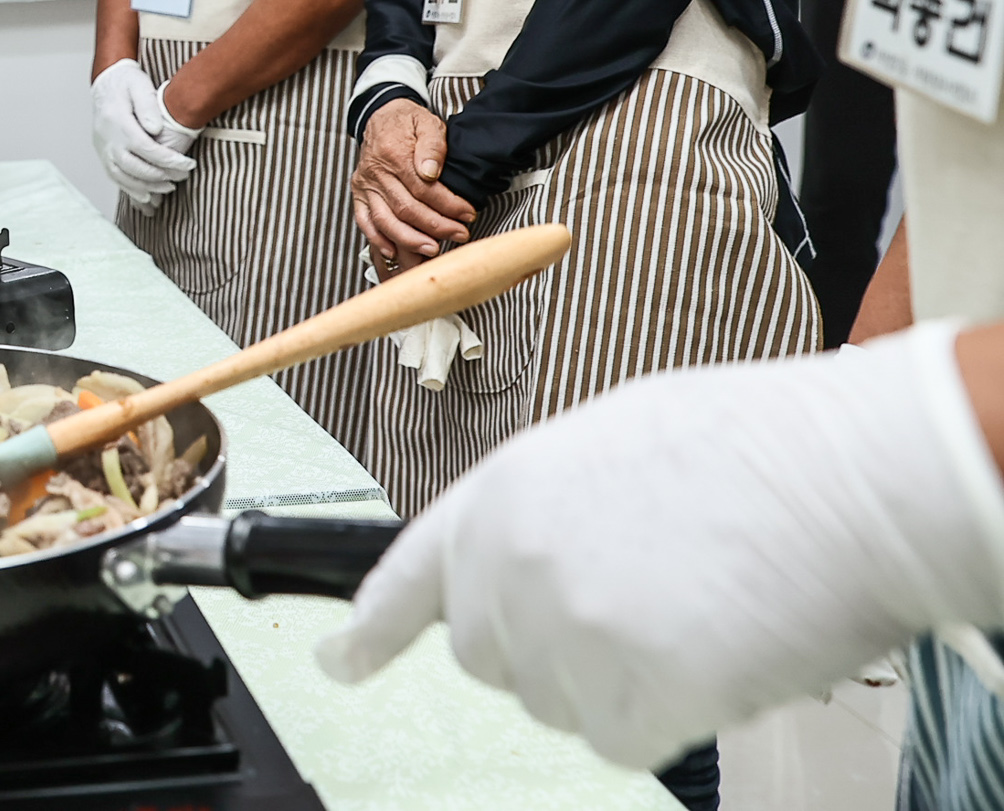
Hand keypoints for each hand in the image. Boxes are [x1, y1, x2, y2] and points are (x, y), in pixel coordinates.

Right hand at [90, 58, 197, 209]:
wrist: (106, 82)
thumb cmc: (127, 83)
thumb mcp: (140, 86)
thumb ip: (148, 106)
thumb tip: (156, 130)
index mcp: (118, 121)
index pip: (146, 148)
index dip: (169, 160)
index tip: (189, 164)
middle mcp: (108, 138)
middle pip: (134, 166)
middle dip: (160, 176)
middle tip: (181, 177)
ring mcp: (103, 148)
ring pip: (123, 176)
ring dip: (146, 187)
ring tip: (168, 188)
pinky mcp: (102, 153)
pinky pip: (114, 176)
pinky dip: (130, 189)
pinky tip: (146, 196)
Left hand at [318, 324, 1003, 770]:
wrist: (848, 477)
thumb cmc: (753, 447)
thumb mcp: (608, 441)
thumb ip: (546, 508)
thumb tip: (538, 559)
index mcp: (500, 492)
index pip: (408, 574)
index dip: (367, 629)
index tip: (334, 664)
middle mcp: (509, 565)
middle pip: (488, 658)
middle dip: (547, 648)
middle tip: (637, 598)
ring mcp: (563, 634)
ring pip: (560, 704)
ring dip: (617, 678)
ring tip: (693, 601)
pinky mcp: (627, 697)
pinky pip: (622, 740)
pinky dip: (669, 716)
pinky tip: (714, 649)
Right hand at [349, 100, 471, 270]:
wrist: (381, 116)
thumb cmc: (408, 122)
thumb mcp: (427, 123)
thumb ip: (432, 145)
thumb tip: (431, 171)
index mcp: (394, 154)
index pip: (423, 189)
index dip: (448, 205)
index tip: (467, 214)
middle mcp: (376, 173)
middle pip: (405, 208)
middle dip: (435, 226)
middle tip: (459, 234)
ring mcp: (365, 186)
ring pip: (385, 220)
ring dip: (409, 240)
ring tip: (431, 250)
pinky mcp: (359, 195)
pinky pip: (365, 221)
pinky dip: (378, 239)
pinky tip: (394, 251)